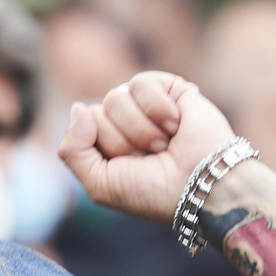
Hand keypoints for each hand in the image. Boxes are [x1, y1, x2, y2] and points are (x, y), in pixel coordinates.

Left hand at [58, 72, 238, 225]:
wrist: (202, 184)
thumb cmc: (155, 192)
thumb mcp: (100, 184)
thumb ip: (72, 151)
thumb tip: (78, 107)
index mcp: (106, 146)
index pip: (80, 128)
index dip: (102, 150)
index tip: (130, 169)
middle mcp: (124, 123)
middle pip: (96, 114)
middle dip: (123, 142)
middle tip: (152, 158)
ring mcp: (145, 104)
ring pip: (114, 98)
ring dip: (141, 130)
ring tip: (166, 145)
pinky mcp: (168, 87)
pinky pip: (140, 83)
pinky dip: (158, 109)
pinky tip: (176, 125)